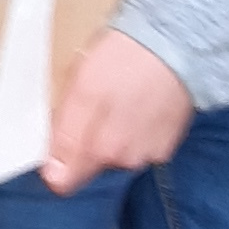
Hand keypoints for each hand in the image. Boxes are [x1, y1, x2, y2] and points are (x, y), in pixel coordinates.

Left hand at [40, 28, 192, 194]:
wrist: (174, 46)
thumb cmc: (121, 60)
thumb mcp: (77, 90)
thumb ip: (64, 136)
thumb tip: (53, 176)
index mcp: (96, 150)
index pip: (64, 182)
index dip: (57, 162)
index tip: (59, 139)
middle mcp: (124, 161)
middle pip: (91, 164)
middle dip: (87, 140)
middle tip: (94, 104)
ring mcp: (149, 154)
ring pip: (117, 154)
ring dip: (114, 135)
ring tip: (121, 100)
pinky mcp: (167, 145)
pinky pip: (140, 146)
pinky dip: (137, 131)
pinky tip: (140, 106)